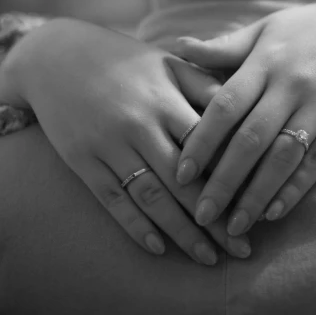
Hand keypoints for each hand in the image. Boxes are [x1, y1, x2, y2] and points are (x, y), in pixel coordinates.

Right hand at [0, 19, 250, 263]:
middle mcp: (139, 124)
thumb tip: (247, 109)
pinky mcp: (83, 161)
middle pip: (185, 181)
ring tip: (209, 258)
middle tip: (243, 249)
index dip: (234, 177)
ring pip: (152, 197)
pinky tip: (158, 248)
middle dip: (216, 218)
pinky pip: (113, 200)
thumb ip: (205, 84)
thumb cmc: (125, 60)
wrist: (57, 56)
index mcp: (165, 98)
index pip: (208, 146)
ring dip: (182, 232)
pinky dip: (135, 226)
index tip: (259, 204)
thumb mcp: (167, 62)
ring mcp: (109, 145)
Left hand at [172, 0, 315, 234]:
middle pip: (251, 139)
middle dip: (223, 180)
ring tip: (234, 227)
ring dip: (257, 195)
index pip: (226, 105)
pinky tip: (274, 212)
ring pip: (283, 157)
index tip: (179, 173)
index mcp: (267, 60)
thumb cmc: (314, 27)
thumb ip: (225, 45)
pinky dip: (295, 188)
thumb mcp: (269, 28)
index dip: (201, 140)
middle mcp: (293, 84)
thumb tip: (177, 47)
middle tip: (200, 215)